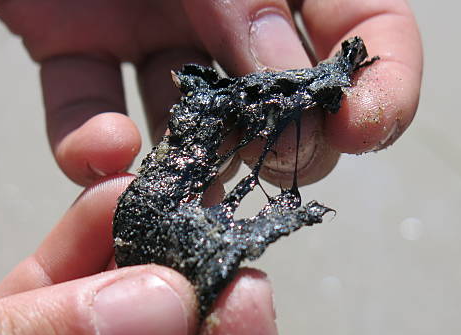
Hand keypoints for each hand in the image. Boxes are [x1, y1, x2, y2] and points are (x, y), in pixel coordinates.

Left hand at [0, 0, 421, 185]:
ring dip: (190, 164)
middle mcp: (225, 5)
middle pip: (281, 96)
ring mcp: (152, 27)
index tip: (360, 129)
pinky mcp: (77, 45)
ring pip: (187, 120)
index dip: (382, 84)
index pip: (366, 26)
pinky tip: (104, 153)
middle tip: (274, 162)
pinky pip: (85, 106)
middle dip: (285, 142)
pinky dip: (87, 142)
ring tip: (187, 191)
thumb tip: (286, 84)